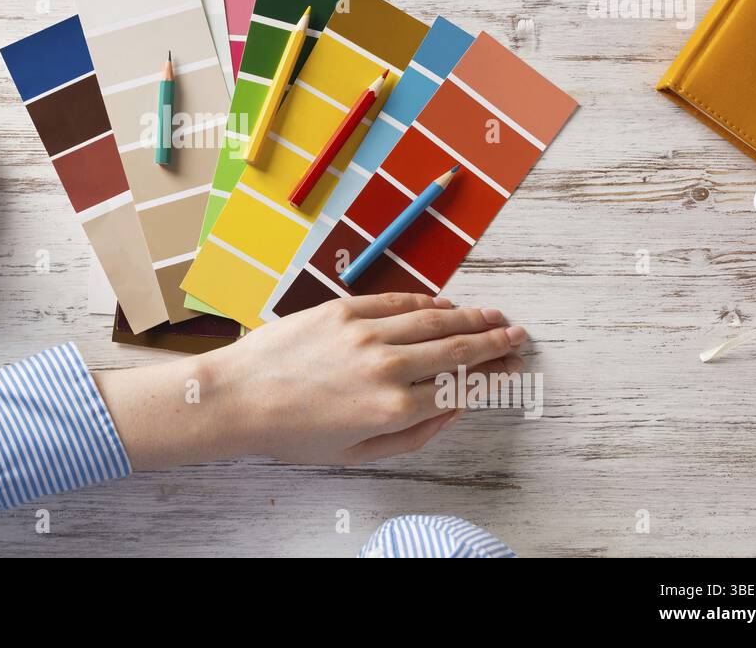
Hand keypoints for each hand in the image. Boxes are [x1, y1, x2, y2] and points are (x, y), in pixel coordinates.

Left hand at [93, 293, 526, 469]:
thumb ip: (416, 435)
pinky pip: (397, 302)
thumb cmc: (294, 434)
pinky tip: (445, 304)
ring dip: (469, 317)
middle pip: (457, 349)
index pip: (462, 386)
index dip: (494, 374)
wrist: (238, 397)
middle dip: (494, 341)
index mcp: (395, 409)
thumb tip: (455, 408)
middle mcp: (388, 367)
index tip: (514, 365)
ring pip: (433, 320)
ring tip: (493, 316)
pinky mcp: (344, 309)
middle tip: (517, 334)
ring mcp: (366, 333)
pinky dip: (426, 302)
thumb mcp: (360, 453)